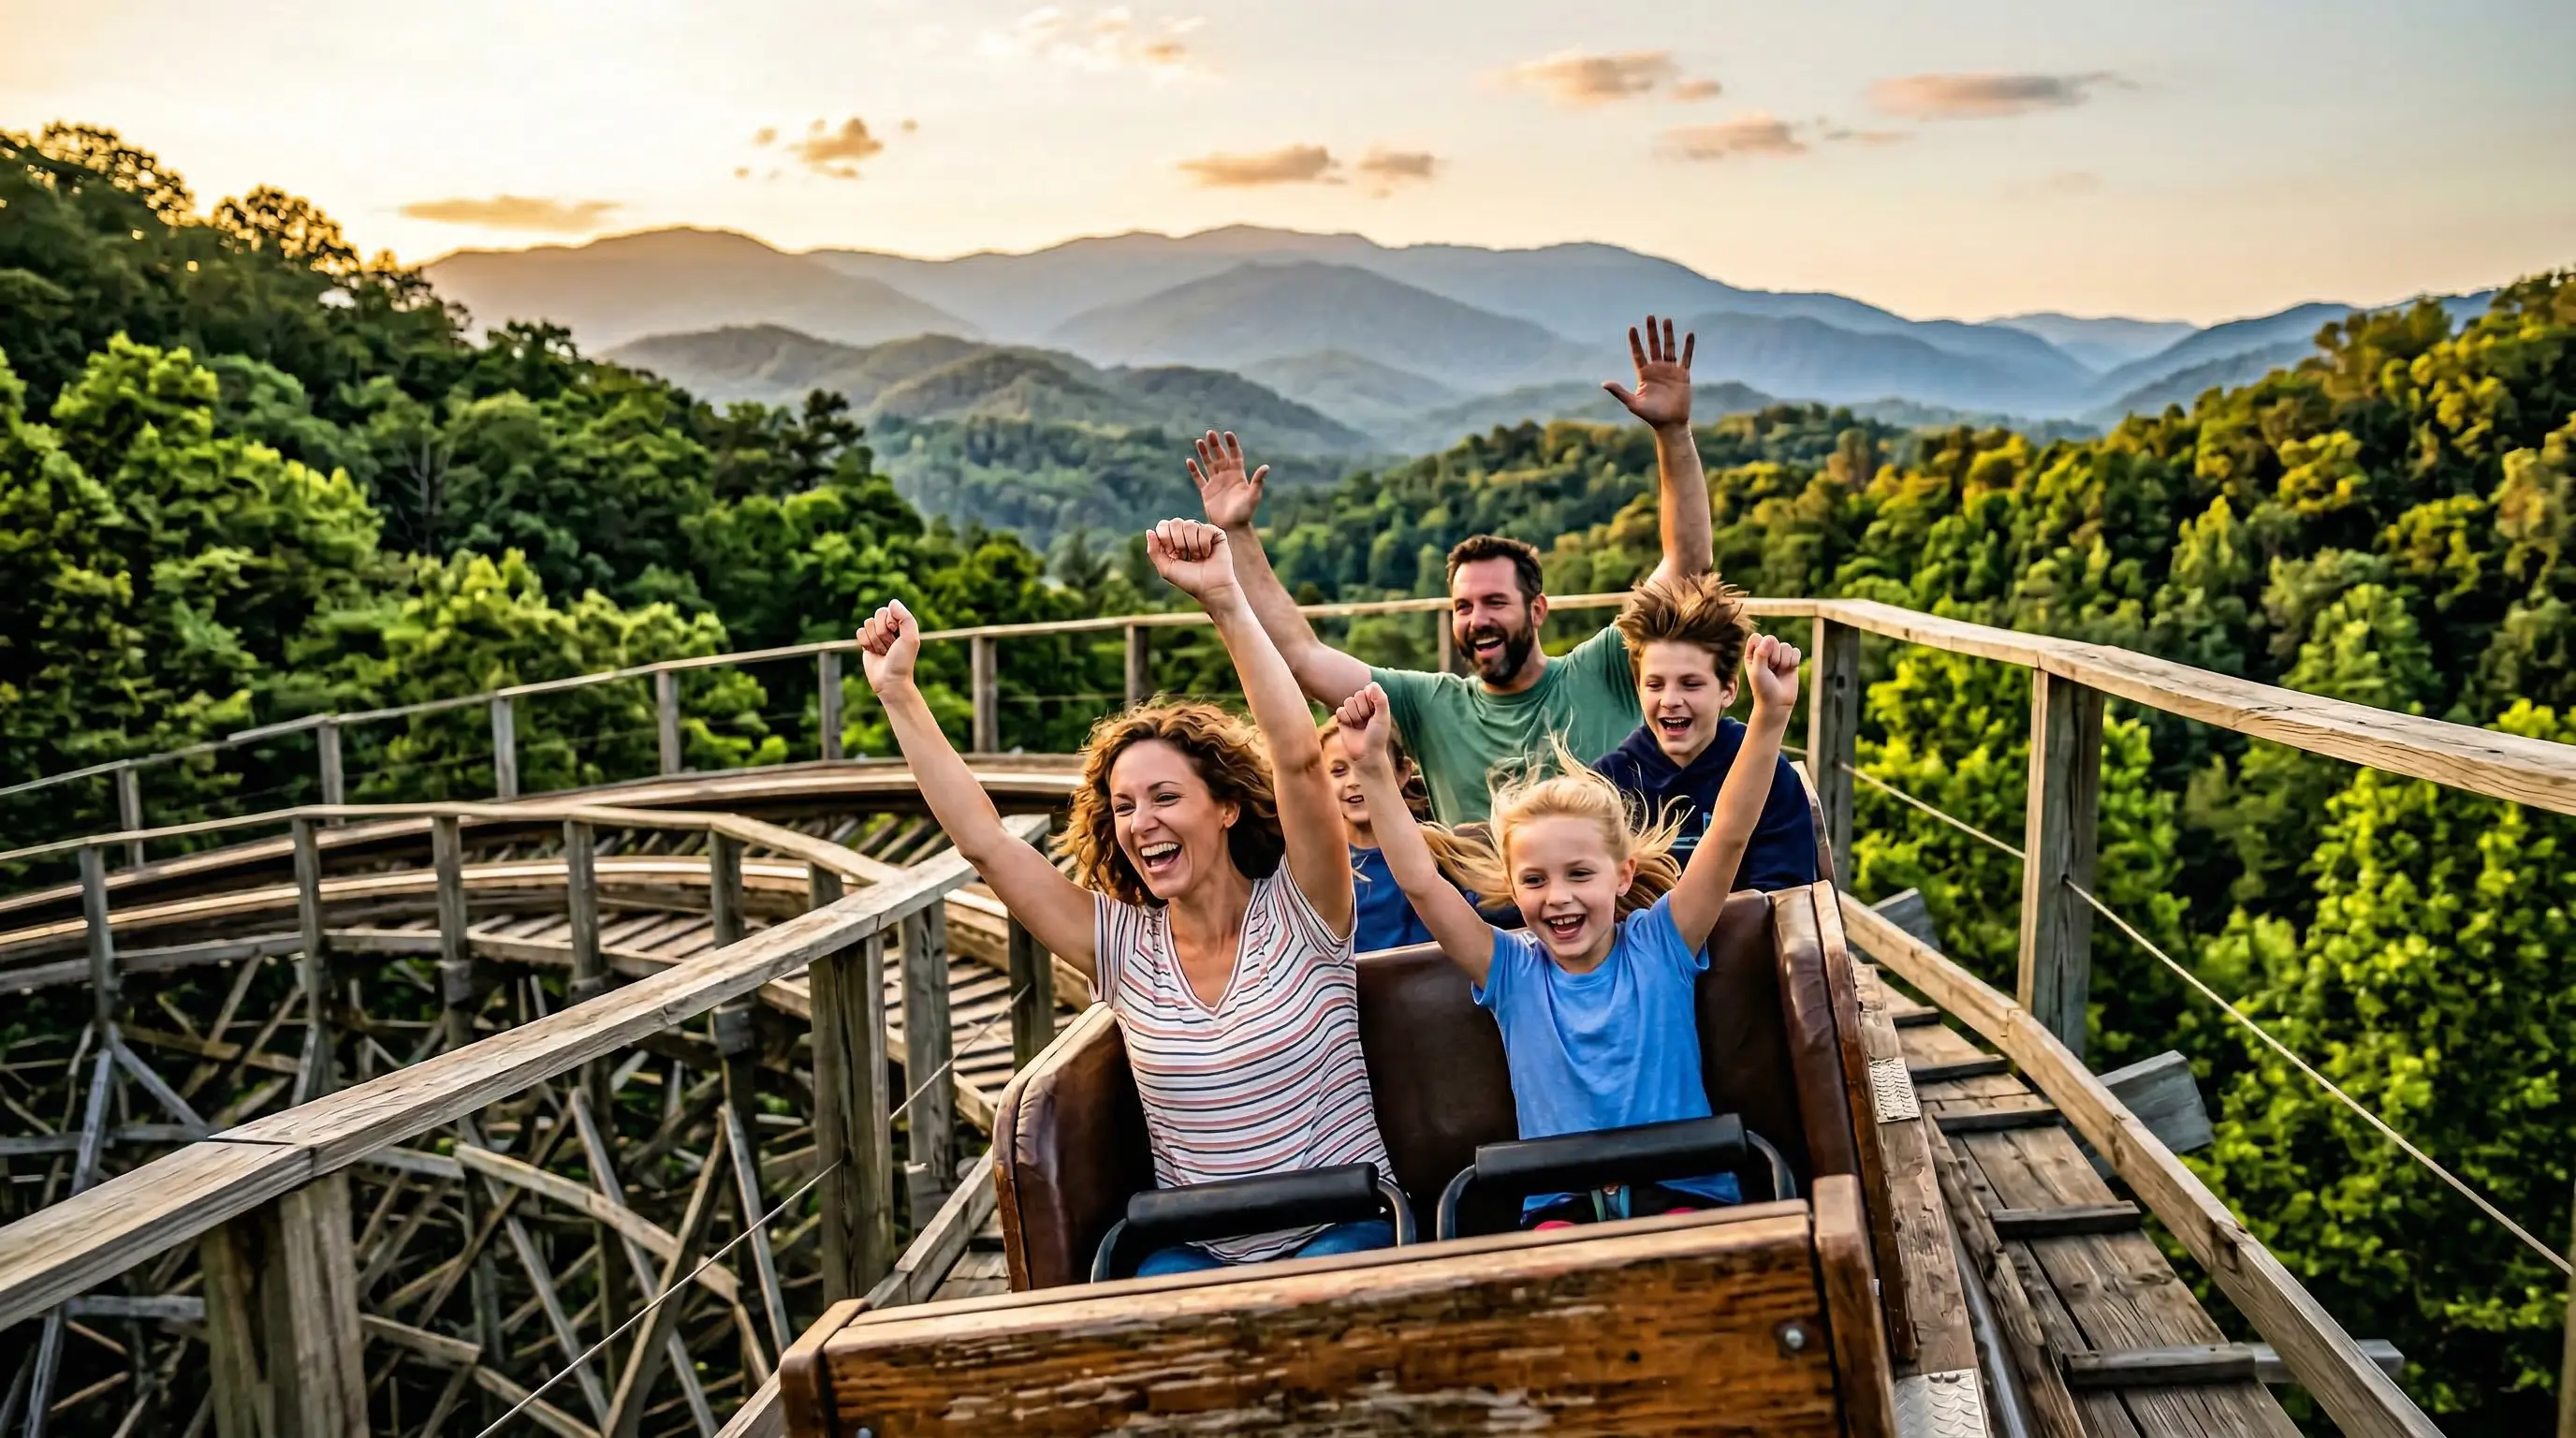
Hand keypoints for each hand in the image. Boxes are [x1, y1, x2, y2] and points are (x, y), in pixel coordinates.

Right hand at [857, 600, 918, 693]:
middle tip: (889, 646)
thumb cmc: (902, 661)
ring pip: (867, 624)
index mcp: (901, 625)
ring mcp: (877, 636)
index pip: (888, 610)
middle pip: (877, 615)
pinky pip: (859, 632)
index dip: (889, 621)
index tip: (895, 633)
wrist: (890, 681)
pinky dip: (865, 642)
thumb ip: (905, 617)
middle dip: (881, 631)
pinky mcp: (866, 644)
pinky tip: (873, 652)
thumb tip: (892, 602)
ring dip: (875, 639)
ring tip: (883, 651)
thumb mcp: (910, 638)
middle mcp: (889, 629)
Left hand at [1145, 518, 1238, 604]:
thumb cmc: (1188, 580)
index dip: (1166, 539)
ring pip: (1190, 525)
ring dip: (1193, 546)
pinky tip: (1207, 554)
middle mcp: (1186, 533)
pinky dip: (1204, 545)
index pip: (1163, 525)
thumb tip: (1149, 531)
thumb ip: (1154, 551)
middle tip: (1186, 557)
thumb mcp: (1166, 568)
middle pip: (1175, 522)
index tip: (1174, 554)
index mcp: (1172, 540)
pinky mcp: (1215, 533)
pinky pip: (1204, 529)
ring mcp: (1200, 531)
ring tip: (1198, 557)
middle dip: (1179, 543)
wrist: (1210, 588)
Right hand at [1187, 431, 1267, 530]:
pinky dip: (1194, 470)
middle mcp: (1226, 476)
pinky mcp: (1206, 492)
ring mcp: (1216, 483)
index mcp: (1238, 475)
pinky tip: (1189, 461)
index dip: (1231, 444)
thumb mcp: (1253, 496)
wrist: (1233, 527)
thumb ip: (1258, 481)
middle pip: (1220, 456)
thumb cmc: (1245, 512)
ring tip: (1199, 441)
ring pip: (1209, 464)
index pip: (1235, 455)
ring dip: (1204, 453)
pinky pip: (1199, 478)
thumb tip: (1266, 467)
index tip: (1227, 434)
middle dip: (1215, 445)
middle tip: (1210, 433)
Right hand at [1334, 684, 1396, 770]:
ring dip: (1354, 715)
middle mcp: (1363, 705)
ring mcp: (1352, 711)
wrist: (1366, 754)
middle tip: (1367, 721)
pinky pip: (1340, 710)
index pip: (1369, 689)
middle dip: (1363, 709)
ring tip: (1359, 725)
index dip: (1371, 701)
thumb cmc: (1377, 736)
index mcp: (1375, 703)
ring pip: (1348, 702)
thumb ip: (1380, 699)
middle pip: (1357, 695)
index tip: (1375, 713)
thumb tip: (1372, 684)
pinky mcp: (1342, 718)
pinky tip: (1350, 726)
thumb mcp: (1382, 717)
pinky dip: (1345, 719)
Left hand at [1603, 315, 1694, 430]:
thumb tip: (1604, 384)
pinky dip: (1688, 346)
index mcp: (1644, 374)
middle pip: (1653, 346)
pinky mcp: (1683, 374)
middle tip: (1650, 316)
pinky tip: (1689, 334)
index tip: (1632, 328)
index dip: (1635, 341)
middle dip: (1651, 332)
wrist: (1670, 424)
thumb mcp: (1633, 403)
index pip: (1638, 353)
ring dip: (1668, 334)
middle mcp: (1657, 369)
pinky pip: (1686, 357)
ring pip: (1669, 348)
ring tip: (1667, 319)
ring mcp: (1670, 370)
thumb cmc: (1651, 416)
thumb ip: (1619, 392)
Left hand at [1743, 633, 1802, 714]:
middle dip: (1773, 656)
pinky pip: (1796, 651)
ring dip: (1783, 661)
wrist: (1777, 702)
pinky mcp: (1791, 660)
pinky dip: (1793, 661)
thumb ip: (1761, 653)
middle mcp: (1765, 652)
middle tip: (1770, 669)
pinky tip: (1789, 669)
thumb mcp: (1757, 671)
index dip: (1761, 648)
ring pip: (1785, 646)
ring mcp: (1779, 655)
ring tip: (1778, 671)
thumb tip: (1769, 638)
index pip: (1757, 637)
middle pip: (1772, 639)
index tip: (1760, 662)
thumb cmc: (1763, 687)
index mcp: (1752, 653)